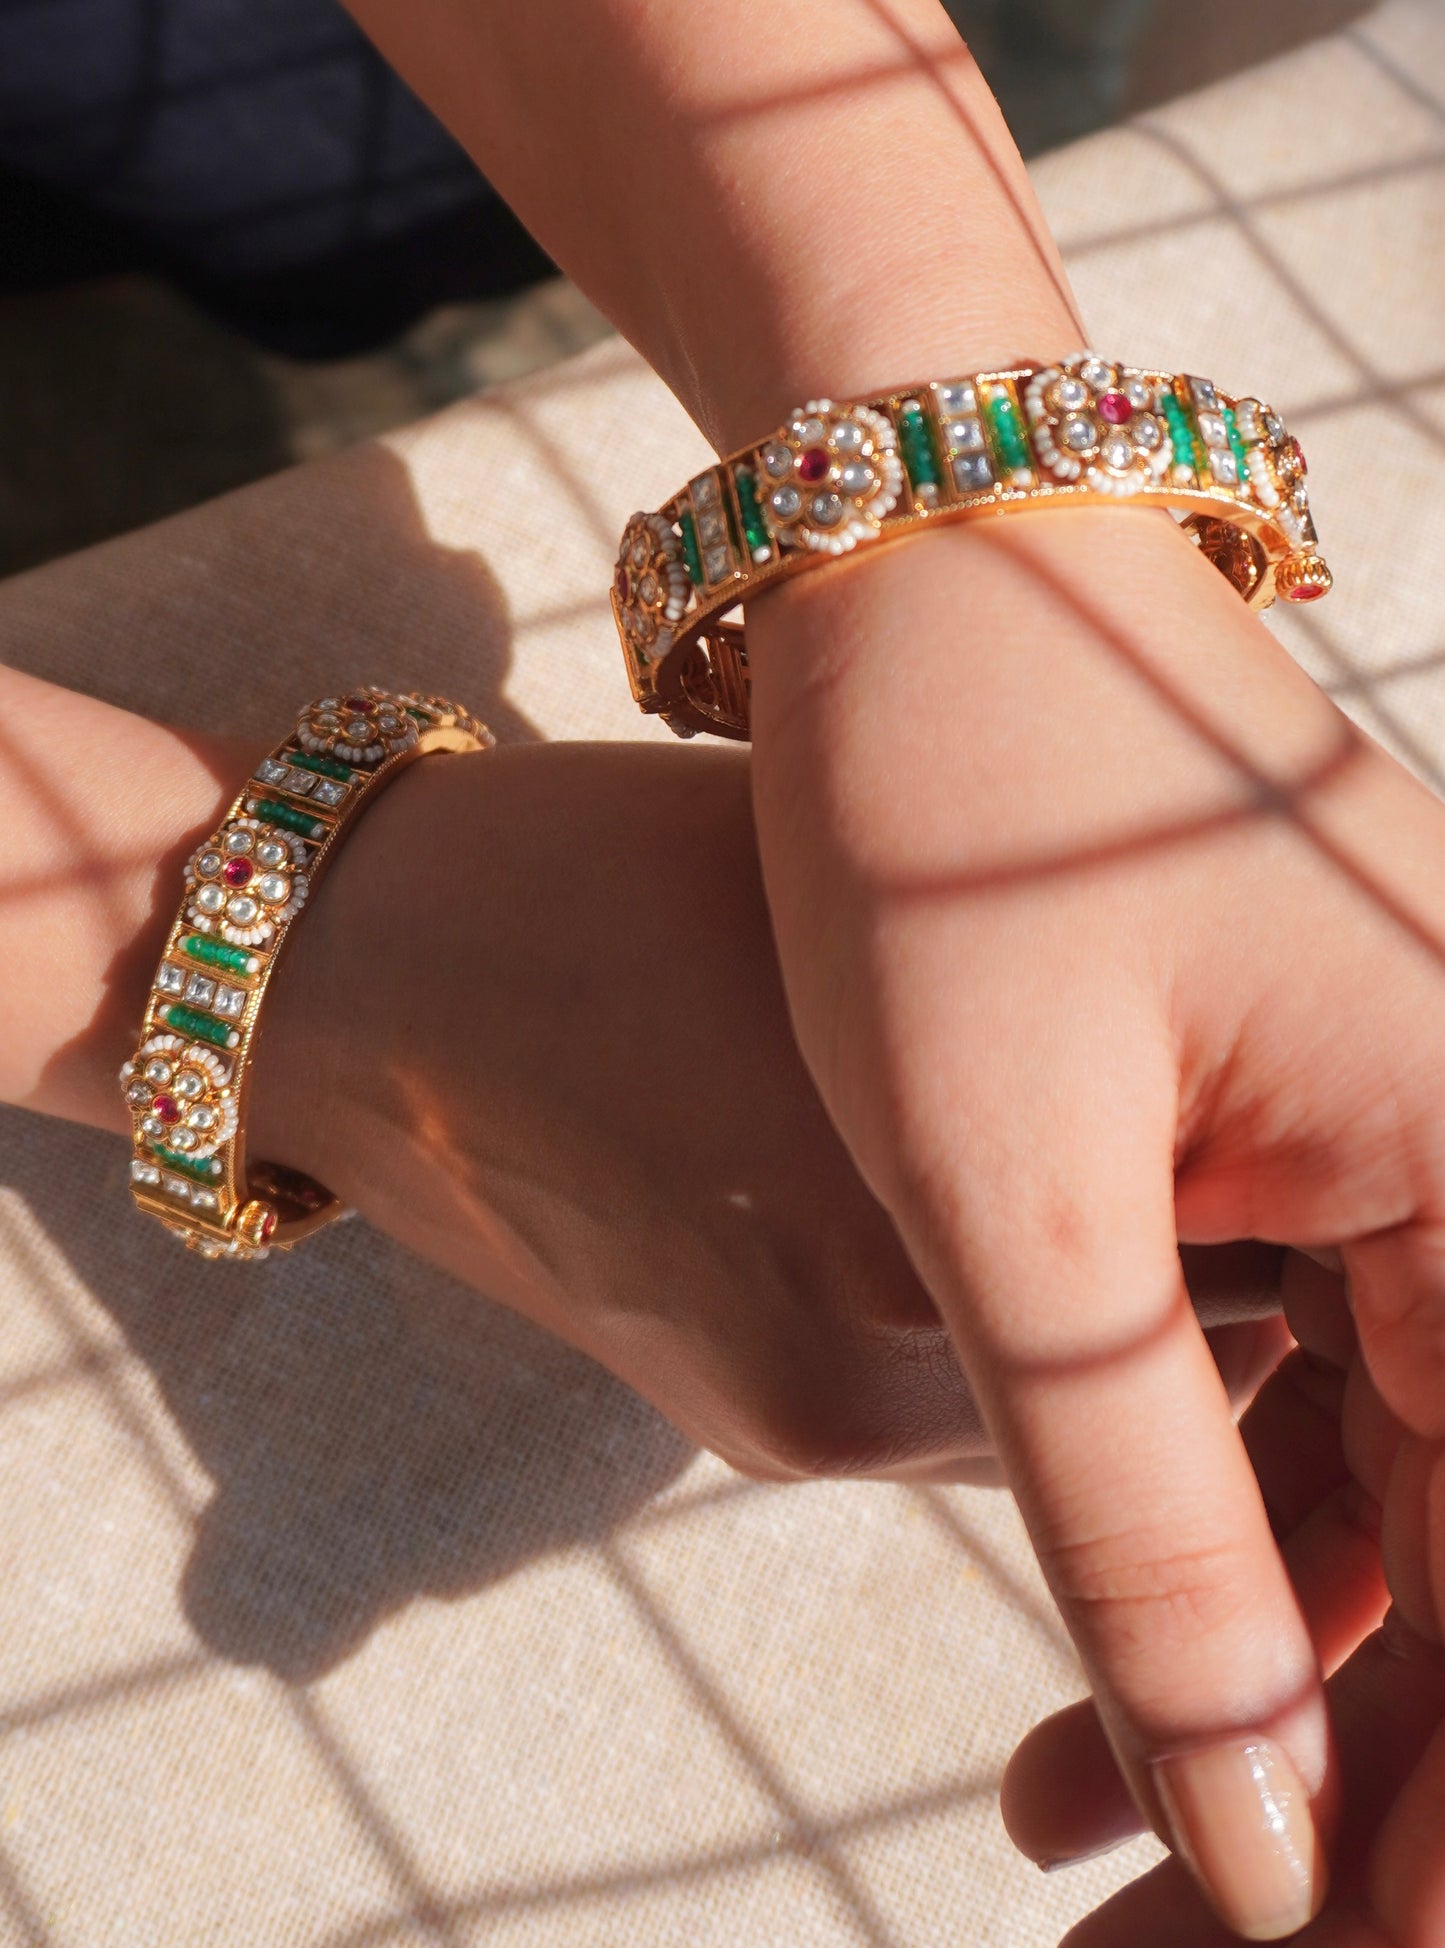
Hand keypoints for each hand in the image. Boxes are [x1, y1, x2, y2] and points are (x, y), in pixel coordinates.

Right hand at [250, 735, 1289, 1484]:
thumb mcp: (866, 906)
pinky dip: (1007, 1344)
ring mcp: (808, 1409)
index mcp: (915, 1183)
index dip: (1288, 1210)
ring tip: (1107, 1178)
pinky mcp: (756, 1431)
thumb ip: (1041, 1033)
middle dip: (1218, 1275)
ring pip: (1067, 1407)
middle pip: (1163, 1367)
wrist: (386, 984)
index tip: (1308, 1141)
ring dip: (1114, 1321)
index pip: (1227, 1267)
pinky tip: (987, 1224)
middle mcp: (870, 1341)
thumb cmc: (626, 882)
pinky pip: (961, 1415)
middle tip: (1236, 1153)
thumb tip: (1220, 1109)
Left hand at [747, 501, 1444, 1936]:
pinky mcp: (1323, 1136)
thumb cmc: (940, 833)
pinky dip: (1211, 1543)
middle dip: (1339, 1781)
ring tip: (1070, 1854)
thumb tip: (1267, 1845)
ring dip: (1256, 1684)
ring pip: (1390, 1500)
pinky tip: (1092, 1691)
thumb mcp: (1018, 1201)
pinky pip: (1315, 1392)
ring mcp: (1427, 1145)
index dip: (1436, 1821)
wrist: (911, 593)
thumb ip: (1144, 1518)